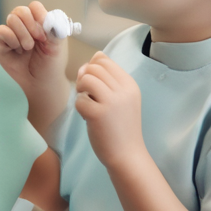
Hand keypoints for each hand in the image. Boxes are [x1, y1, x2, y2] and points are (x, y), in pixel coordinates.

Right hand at [0, 2, 69, 131]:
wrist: (40, 84)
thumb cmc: (50, 65)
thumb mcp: (57, 46)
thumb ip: (55, 30)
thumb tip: (50, 19)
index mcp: (39, 23)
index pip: (34, 7)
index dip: (39, 15)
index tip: (45, 30)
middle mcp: (24, 25)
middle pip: (21, 10)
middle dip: (31, 25)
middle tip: (39, 40)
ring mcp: (12, 33)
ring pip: (11, 18)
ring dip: (22, 34)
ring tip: (28, 48)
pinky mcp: (1, 42)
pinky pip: (1, 31)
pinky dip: (11, 39)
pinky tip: (17, 51)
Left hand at [75, 52, 145, 169]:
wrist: (127, 155)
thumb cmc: (121, 127)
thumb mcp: (123, 99)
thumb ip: (110, 78)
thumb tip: (95, 55)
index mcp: (130, 84)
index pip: (105, 61)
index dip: (92, 68)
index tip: (93, 85)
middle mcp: (123, 90)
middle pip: (93, 68)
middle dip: (84, 78)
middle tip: (86, 94)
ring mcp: (112, 102)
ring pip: (86, 78)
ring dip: (80, 89)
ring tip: (87, 102)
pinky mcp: (98, 114)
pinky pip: (80, 99)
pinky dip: (80, 107)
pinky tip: (87, 117)